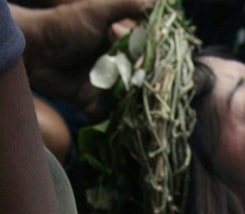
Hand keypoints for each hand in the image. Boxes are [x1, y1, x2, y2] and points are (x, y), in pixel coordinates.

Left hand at [12, 0, 146, 115]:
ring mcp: (104, 86)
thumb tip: (155, 2)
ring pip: (125, 100)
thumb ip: (124, 5)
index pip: (144, 55)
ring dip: (129, 104)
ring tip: (132, 103)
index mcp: (119, 44)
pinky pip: (106, 115)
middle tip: (140, 85)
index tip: (153, 62)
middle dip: (141, 85)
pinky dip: (108, 117)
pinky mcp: (91, 103)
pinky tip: (112, 114)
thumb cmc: (64, 26)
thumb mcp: (96, 11)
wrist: (35, 49)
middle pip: (138, 80)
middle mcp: (115, 66)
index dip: (151, 60)